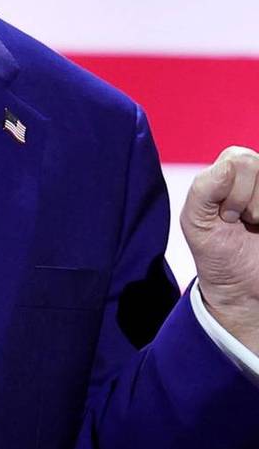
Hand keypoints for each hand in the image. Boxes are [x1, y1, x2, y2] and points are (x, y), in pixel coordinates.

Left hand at [181, 146, 258, 354]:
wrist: (241, 289)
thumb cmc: (214, 249)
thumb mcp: (195, 219)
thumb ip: (204, 187)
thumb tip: (229, 165)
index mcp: (231, 170)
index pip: (239, 159)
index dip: (230, 189)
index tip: (224, 215)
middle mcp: (258, 176)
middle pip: (257, 166)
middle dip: (244, 200)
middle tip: (239, 221)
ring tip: (254, 226)